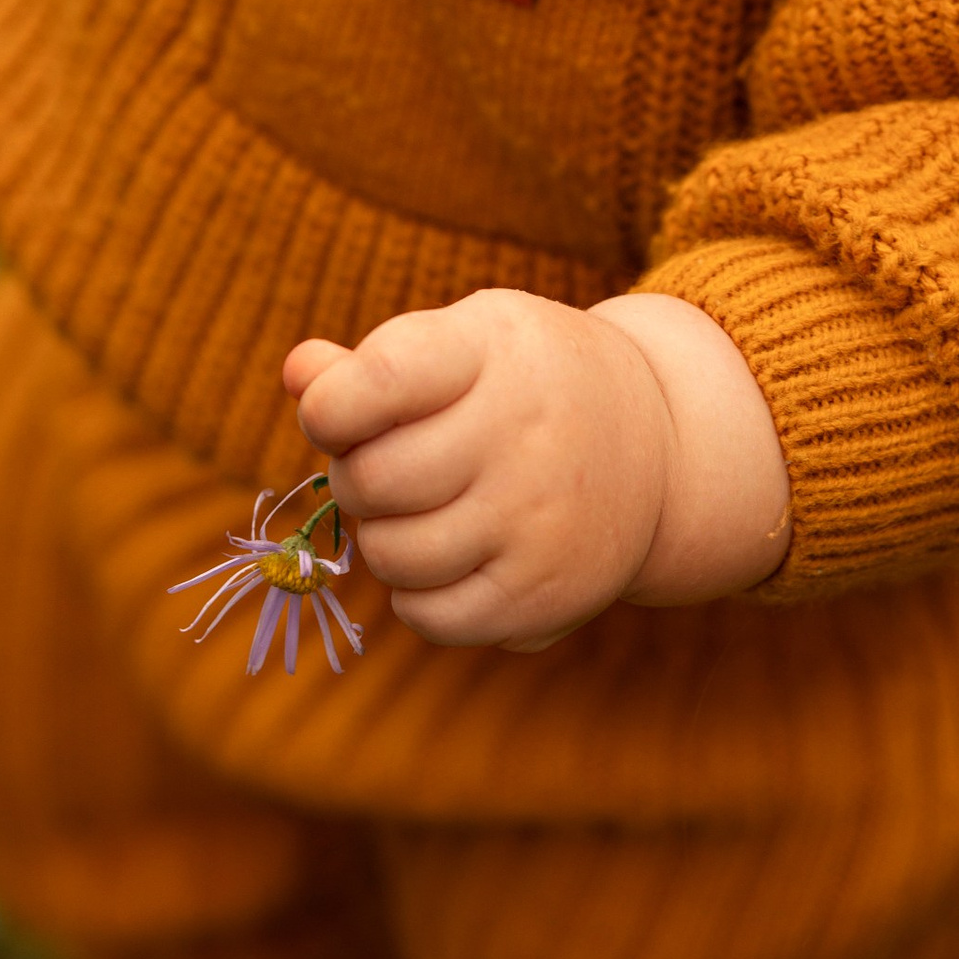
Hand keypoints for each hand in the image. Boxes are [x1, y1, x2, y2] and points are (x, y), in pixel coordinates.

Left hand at [286, 288, 791, 651]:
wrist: (659, 444)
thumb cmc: (527, 382)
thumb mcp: (466, 342)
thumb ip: (372, 364)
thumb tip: (298, 375)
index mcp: (494, 351)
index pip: (380, 380)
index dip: (330, 406)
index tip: (335, 411)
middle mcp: (522, 435)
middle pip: (373, 478)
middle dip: (354, 475)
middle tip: (384, 465)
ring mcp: (537, 521)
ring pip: (391, 554)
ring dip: (381, 536)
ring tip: (418, 509)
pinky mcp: (544, 595)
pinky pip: (431, 617)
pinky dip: (415, 593)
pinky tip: (445, 556)